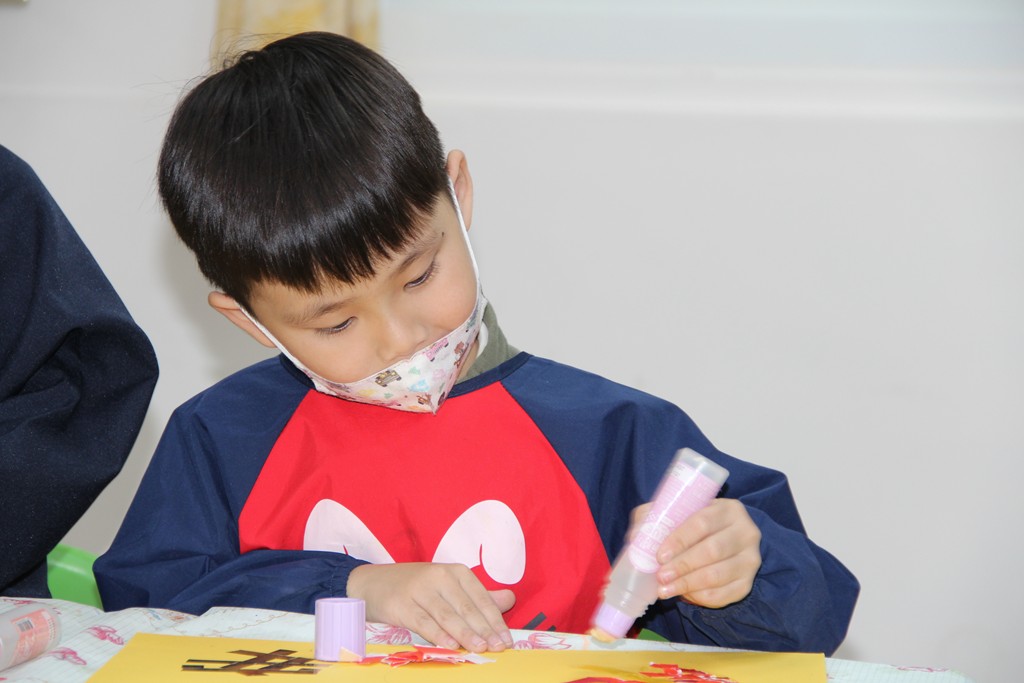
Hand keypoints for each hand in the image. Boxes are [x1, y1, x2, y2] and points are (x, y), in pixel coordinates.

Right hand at [346, 562, 515, 652]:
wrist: (373, 583)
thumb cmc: (417, 587)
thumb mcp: (449, 586)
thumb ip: (478, 595)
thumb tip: (509, 599)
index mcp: (456, 571)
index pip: (481, 597)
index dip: (495, 620)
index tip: (507, 639)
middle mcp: (439, 577)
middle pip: (466, 607)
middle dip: (484, 629)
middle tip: (498, 647)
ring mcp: (419, 590)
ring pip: (447, 615)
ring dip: (465, 633)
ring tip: (480, 648)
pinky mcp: (401, 604)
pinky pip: (424, 622)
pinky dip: (438, 634)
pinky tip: (451, 645)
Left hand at [629, 499, 761, 607]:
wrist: (723, 540)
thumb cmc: (694, 525)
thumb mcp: (677, 512)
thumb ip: (654, 518)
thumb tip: (635, 538)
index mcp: (728, 509)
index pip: (703, 522)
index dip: (680, 540)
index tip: (660, 555)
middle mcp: (746, 532)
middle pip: (713, 550)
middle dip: (683, 565)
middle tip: (660, 576)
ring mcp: (750, 559)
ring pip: (719, 575)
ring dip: (688, 584)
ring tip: (665, 590)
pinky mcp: (747, 583)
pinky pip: (724, 595)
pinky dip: (701, 597)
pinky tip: (684, 595)